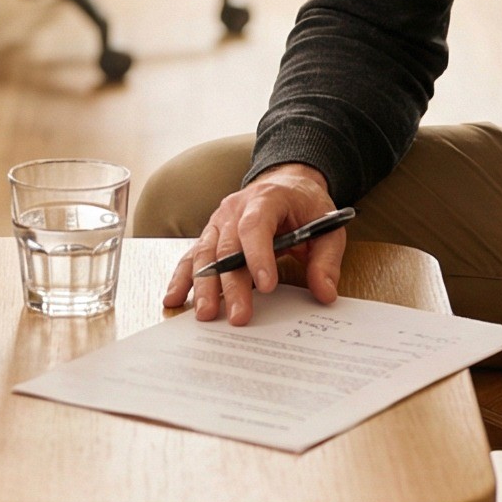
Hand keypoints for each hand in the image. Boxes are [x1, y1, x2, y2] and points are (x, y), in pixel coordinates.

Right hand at [163, 163, 343, 327]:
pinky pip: (192, 256)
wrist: (287, 184)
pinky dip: (182, 278)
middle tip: (239, 317)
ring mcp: (218, 221)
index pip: (256, 225)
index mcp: (267, 198)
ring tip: (206, 314)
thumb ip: (326, 260)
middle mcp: (235, 208)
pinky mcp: (210, 236)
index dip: (259, 255)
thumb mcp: (328, 227)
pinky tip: (174, 298)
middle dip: (232, 284)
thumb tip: (325, 293)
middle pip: (228, 247)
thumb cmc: (306, 207)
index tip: (267, 286)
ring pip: (205, 253)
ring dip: (204, 286)